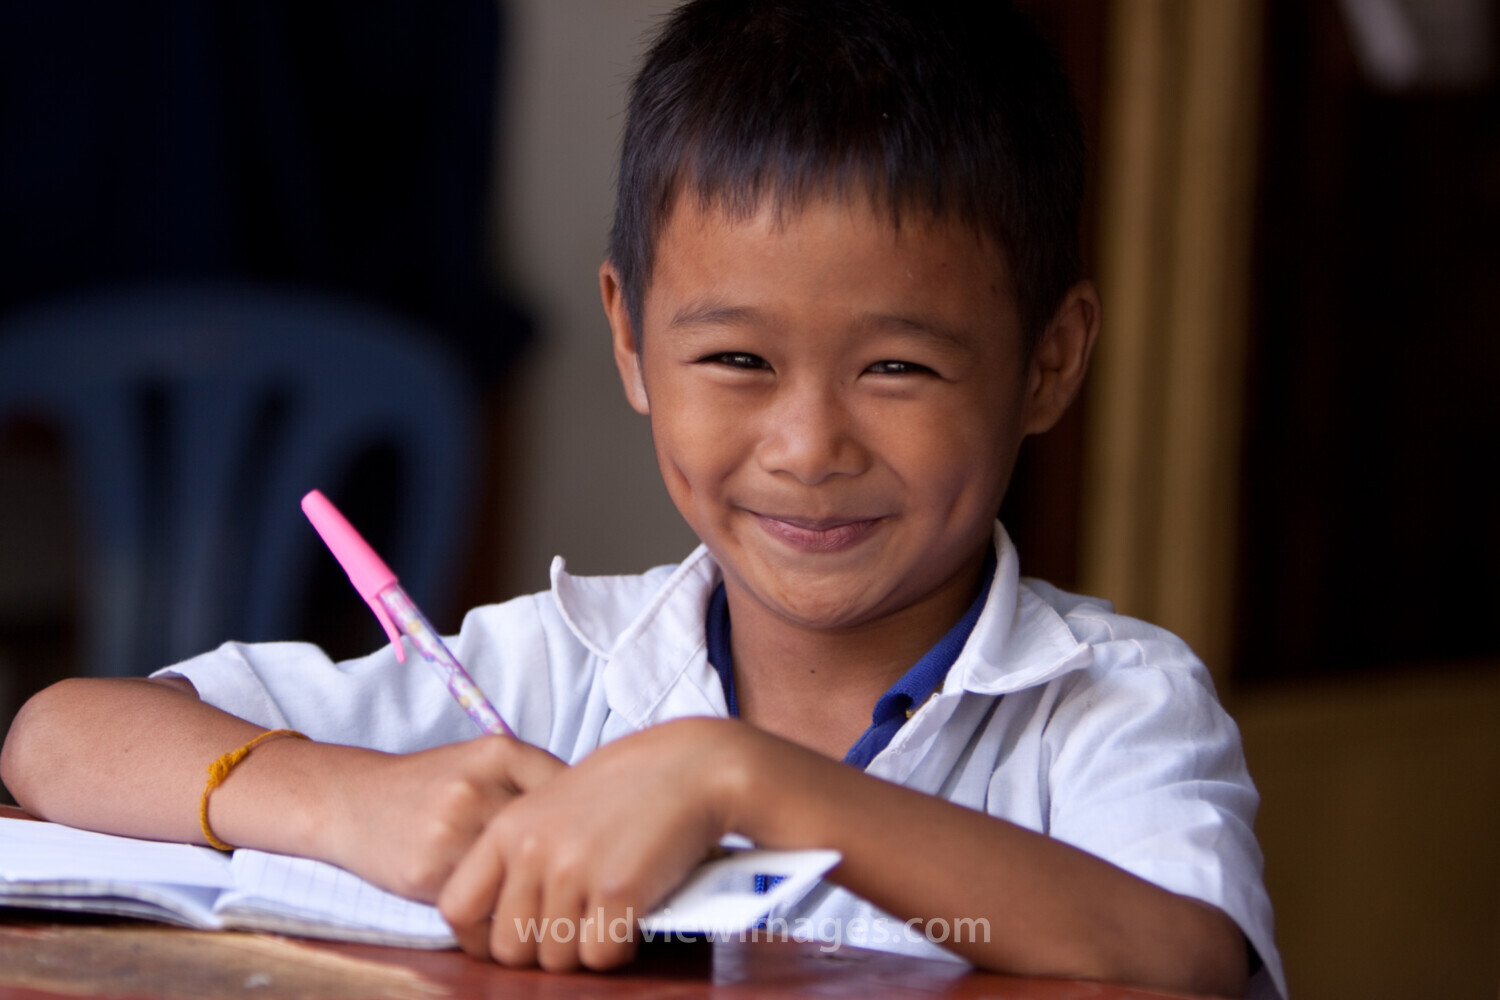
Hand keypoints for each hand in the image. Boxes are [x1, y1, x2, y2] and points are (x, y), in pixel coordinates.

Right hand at [314, 736, 567, 903]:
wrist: (352, 801)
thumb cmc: (431, 783)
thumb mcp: (481, 760)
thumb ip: (532, 778)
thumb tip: (593, 812)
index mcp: (496, 752)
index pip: (566, 786)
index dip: (580, 812)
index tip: (582, 826)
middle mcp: (474, 787)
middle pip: (544, 833)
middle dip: (555, 851)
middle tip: (560, 861)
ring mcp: (450, 832)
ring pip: (516, 870)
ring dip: (527, 880)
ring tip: (526, 877)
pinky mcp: (428, 874)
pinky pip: (483, 895)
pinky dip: (495, 898)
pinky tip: (493, 889)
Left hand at [437, 717, 744, 970]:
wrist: (692, 766)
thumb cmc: (631, 783)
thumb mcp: (556, 801)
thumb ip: (526, 848)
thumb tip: (509, 912)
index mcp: (509, 826)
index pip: (458, 906)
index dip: (478, 939)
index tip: (508, 941)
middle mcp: (532, 850)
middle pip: (509, 948)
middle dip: (541, 952)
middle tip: (574, 931)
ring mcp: (573, 871)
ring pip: (557, 959)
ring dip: (584, 950)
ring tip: (608, 918)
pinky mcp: (617, 890)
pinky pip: (601, 955)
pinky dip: (619, 949)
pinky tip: (633, 919)